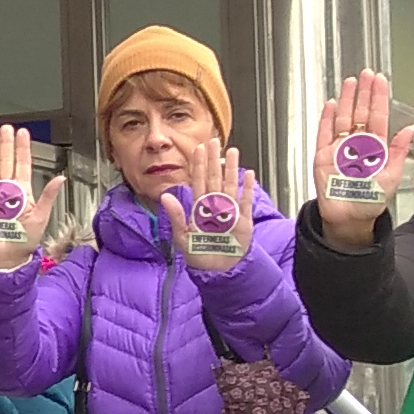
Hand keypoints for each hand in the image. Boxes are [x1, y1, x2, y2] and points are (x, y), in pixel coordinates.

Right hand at [0, 124, 64, 273]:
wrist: (7, 258)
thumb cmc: (25, 241)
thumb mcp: (41, 217)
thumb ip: (48, 196)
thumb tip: (60, 178)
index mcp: (23, 193)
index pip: (22, 165)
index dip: (23, 149)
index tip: (23, 133)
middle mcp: (7, 192)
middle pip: (6, 162)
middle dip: (7, 145)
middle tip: (6, 128)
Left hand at [154, 141, 255, 273]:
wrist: (219, 272)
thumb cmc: (200, 257)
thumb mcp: (183, 237)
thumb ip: (176, 216)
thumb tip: (166, 196)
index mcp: (199, 209)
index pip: (198, 182)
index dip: (198, 165)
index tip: (197, 149)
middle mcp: (215, 206)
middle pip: (214, 178)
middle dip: (214, 160)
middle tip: (213, 141)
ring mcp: (230, 211)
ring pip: (230, 184)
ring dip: (231, 168)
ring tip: (232, 151)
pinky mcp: (243, 220)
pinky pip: (245, 200)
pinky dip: (247, 188)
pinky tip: (247, 174)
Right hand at [310, 71, 413, 250]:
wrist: (349, 220)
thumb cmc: (370, 202)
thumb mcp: (392, 177)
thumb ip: (399, 151)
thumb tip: (409, 128)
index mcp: (375, 149)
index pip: (378, 117)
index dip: (379, 98)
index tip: (381, 81)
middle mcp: (357, 145)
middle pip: (360, 112)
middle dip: (363, 92)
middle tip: (367, 74)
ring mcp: (339, 149)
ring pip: (342, 118)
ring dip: (346, 100)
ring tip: (351, 82)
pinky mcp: (322, 157)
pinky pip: (323, 133)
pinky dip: (326, 118)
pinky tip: (331, 104)